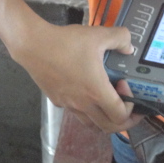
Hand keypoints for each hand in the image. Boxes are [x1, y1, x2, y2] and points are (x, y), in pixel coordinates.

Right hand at [8, 22, 143, 132]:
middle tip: (127, 108)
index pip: (120, 117)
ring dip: (104, 119)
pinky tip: (86, 93)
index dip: (130, 108)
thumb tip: (129, 47)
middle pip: (108, 128)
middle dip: (123, 122)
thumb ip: (120, 38)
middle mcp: (83, 105)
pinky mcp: (58, 101)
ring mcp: (69, 105)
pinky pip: (76, 114)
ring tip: (108, 104)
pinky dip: (87, 111)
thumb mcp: (98, 35)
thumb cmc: (65, 42)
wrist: (33, 46)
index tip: (126, 89)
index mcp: (96, 92)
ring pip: (92, 124)